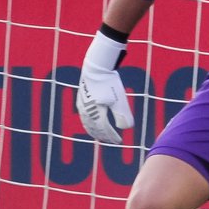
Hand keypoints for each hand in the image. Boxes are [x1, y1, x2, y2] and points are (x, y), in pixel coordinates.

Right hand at [76, 29, 132, 144]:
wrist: (96, 66)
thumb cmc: (110, 83)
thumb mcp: (120, 100)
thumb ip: (123, 116)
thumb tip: (127, 129)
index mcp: (96, 114)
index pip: (105, 130)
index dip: (112, 137)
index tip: (119, 141)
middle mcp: (87, 112)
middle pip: (94, 129)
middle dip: (103, 136)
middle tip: (111, 141)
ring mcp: (82, 106)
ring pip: (87, 123)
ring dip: (95, 131)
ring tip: (101, 135)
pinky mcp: (81, 99)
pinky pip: (84, 116)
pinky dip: (89, 123)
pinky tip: (93, 122)